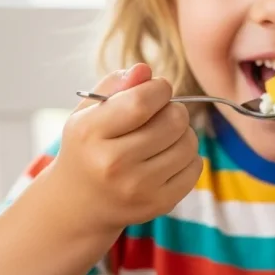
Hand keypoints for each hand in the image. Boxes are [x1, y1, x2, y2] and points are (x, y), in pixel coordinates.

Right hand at [48, 63, 202, 231]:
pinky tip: (168, 158)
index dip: (160, 89)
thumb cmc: (87, 149)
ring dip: (183, 133)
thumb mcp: (88, 112)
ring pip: (188, 144)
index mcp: (90, 133)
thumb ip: (114, 86)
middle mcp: (112, 163)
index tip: (158, 90)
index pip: (142, 102)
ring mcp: (138, 188)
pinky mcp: (159, 204)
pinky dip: (188, 157)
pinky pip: (195, 167)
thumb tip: (145, 70)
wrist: (79, 204)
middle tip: (161, 115)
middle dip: (173, 110)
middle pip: (173, 121)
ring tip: (164, 136)